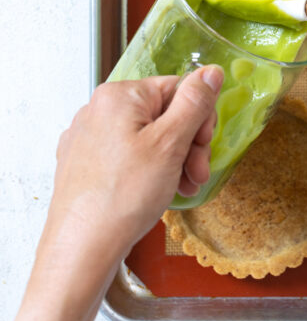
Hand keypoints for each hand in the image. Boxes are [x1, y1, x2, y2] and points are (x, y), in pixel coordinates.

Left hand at [46, 65, 223, 267]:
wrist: (81, 249)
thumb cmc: (122, 197)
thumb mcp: (171, 144)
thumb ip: (194, 103)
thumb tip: (210, 71)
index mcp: (119, 96)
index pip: (177, 89)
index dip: (199, 119)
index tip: (204, 147)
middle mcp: (98, 109)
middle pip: (162, 114)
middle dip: (187, 144)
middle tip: (196, 175)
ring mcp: (87, 138)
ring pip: (145, 137)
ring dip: (172, 161)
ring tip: (181, 188)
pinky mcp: (82, 164)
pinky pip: (125, 156)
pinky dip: (146, 170)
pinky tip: (155, 193)